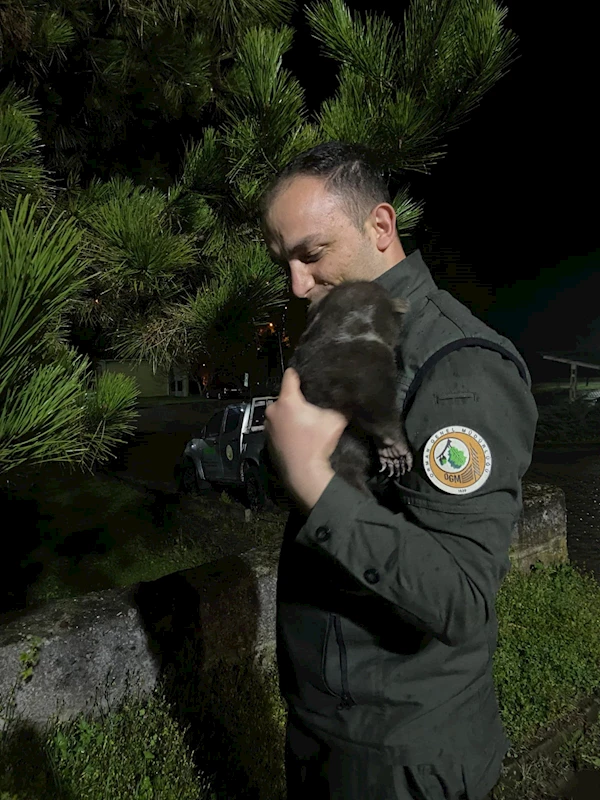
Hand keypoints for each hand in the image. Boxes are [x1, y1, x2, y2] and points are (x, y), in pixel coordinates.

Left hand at [265, 368, 348, 511]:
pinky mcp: (267, 440)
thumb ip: (341, 405)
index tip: (306, 375)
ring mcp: (268, 426)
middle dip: (296, 399)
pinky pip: (277, 427)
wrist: (304, 473)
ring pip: (280, 413)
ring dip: (289, 415)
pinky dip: (285, 428)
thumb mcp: (336, 420)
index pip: (290, 376)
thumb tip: (348, 397)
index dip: (299, 374)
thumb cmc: (318, 443)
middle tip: (310, 405)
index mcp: (287, 400)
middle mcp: (273, 410)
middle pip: (285, 397)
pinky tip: (297, 436)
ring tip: (304, 422)